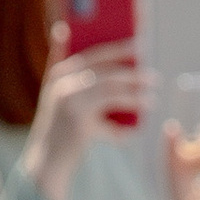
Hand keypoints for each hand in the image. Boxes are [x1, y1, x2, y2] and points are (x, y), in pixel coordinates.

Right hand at [24, 45, 152, 199]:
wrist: (47, 163)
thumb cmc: (63, 132)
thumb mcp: (68, 103)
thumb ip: (84, 84)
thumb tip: (121, 72)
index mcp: (58, 72)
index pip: (87, 49)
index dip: (112, 43)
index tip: (135, 36)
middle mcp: (61, 81)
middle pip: (102, 64)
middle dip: (128, 61)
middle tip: (150, 64)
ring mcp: (69, 100)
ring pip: (110, 87)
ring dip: (134, 89)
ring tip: (152, 91)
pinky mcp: (80, 122)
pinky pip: (111, 119)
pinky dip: (126, 126)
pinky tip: (139, 128)